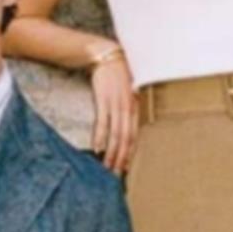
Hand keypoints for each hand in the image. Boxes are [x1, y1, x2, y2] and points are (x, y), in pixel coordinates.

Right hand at [89, 50, 136, 174]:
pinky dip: (100, 137)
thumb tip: (123, 128)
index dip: (130, 154)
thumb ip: (126, 110)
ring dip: (111, 152)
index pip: (134, 136)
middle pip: (126, 139)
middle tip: (115, 175)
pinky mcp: (104, 99)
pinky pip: (102, 122)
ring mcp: (117, 104)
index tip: (125, 169)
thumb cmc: (116, 76)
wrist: (107, 56)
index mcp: (135, 108)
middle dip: (121, 158)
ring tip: (106, 167)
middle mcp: (128, 108)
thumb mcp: (127, 93)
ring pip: (116, 134)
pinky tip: (97, 149)